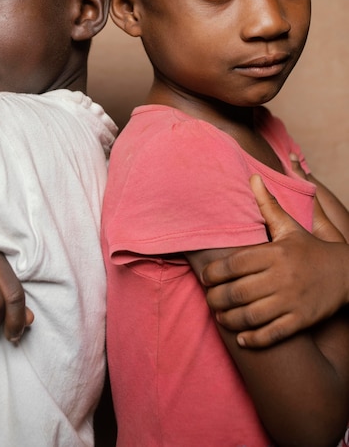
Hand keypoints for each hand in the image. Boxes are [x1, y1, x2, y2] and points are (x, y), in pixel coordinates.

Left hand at [201, 174, 348, 347]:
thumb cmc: (310, 249)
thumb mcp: (290, 227)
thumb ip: (268, 205)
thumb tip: (252, 177)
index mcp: (275, 253)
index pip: (234, 264)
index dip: (214, 272)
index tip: (205, 277)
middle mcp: (282, 278)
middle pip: (238, 292)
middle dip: (216, 298)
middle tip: (209, 299)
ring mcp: (292, 301)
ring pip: (251, 316)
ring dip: (229, 319)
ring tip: (220, 316)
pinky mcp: (302, 320)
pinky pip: (273, 334)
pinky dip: (254, 339)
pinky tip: (241, 338)